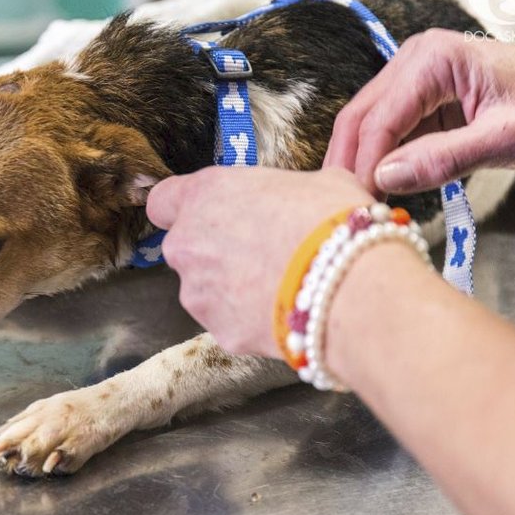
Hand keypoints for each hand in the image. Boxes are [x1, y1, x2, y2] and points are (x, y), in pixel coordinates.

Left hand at [146, 167, 372, 356]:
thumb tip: (300, 197)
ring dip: (230, 287)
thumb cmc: (334, 223)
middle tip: (261, 251)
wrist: (352, 287)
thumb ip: (283, 190)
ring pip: (204, 289)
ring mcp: (198, 293)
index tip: (206, 214)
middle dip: (215, 251)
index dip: (182, 208)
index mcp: (204, 195)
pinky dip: (249, 319)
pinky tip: (283, 310)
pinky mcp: (219, 332)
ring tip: (279, 285)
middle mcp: (187, 244)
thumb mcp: (317, 182)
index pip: (163, 201)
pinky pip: (228, 322)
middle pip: (186, 247)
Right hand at [325, 29, 514, 195]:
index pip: (380, 118)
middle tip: (342, 206)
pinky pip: (386, 130)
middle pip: (360, 116)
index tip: (360, 204)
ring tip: (355, 201)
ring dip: (358, 162)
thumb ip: (445, 158)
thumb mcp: (507, 139)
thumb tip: (384, 178)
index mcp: (434, 59)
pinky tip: (377, 187)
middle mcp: (414, 59)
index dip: (365, 164)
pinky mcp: (419, 98)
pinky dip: (379, 159)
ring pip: (365, 123)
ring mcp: (413, 77)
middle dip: (348, 162)